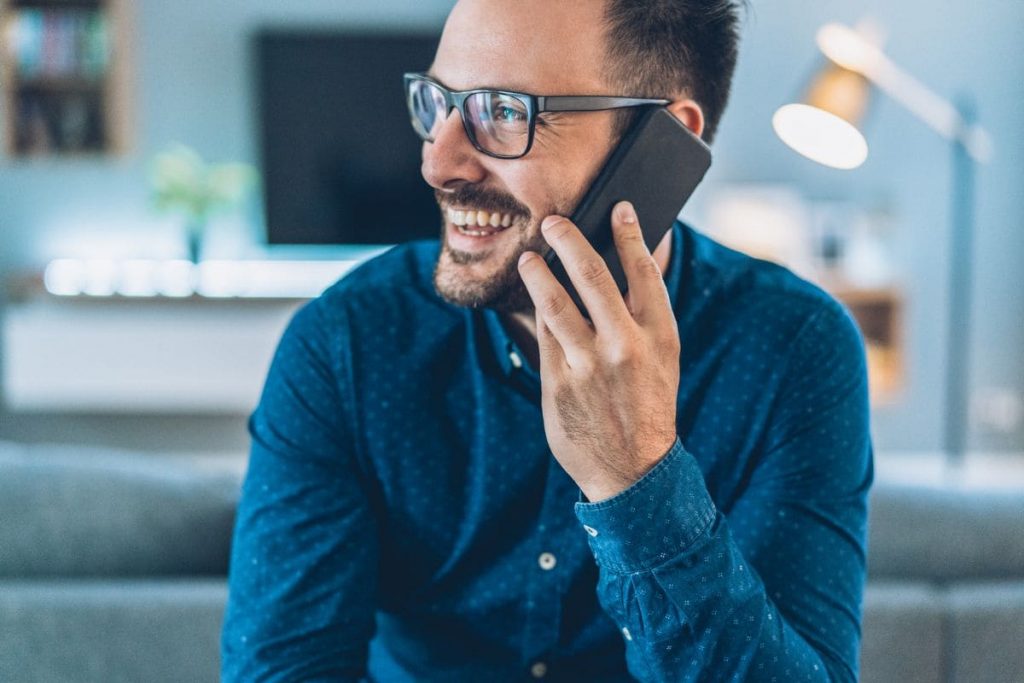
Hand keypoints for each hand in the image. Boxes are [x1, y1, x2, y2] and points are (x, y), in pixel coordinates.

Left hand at [517, 201, 680, 501]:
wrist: (633, 469)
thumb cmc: (648, 406)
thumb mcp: (663, 361)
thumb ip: (644, 318)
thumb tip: (618, 267)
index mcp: (660, 336)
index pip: (644, 271)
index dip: (630, 234)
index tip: (619, 208)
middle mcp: (625, 345)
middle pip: (591, 276)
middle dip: (569, 240)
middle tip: (553, 221)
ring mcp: (588, 363)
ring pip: (555, 301)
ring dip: (538, 272)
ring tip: (529, 258)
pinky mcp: (558, 381)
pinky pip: (543, 335)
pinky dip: (538, 312)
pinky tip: (533, 299)